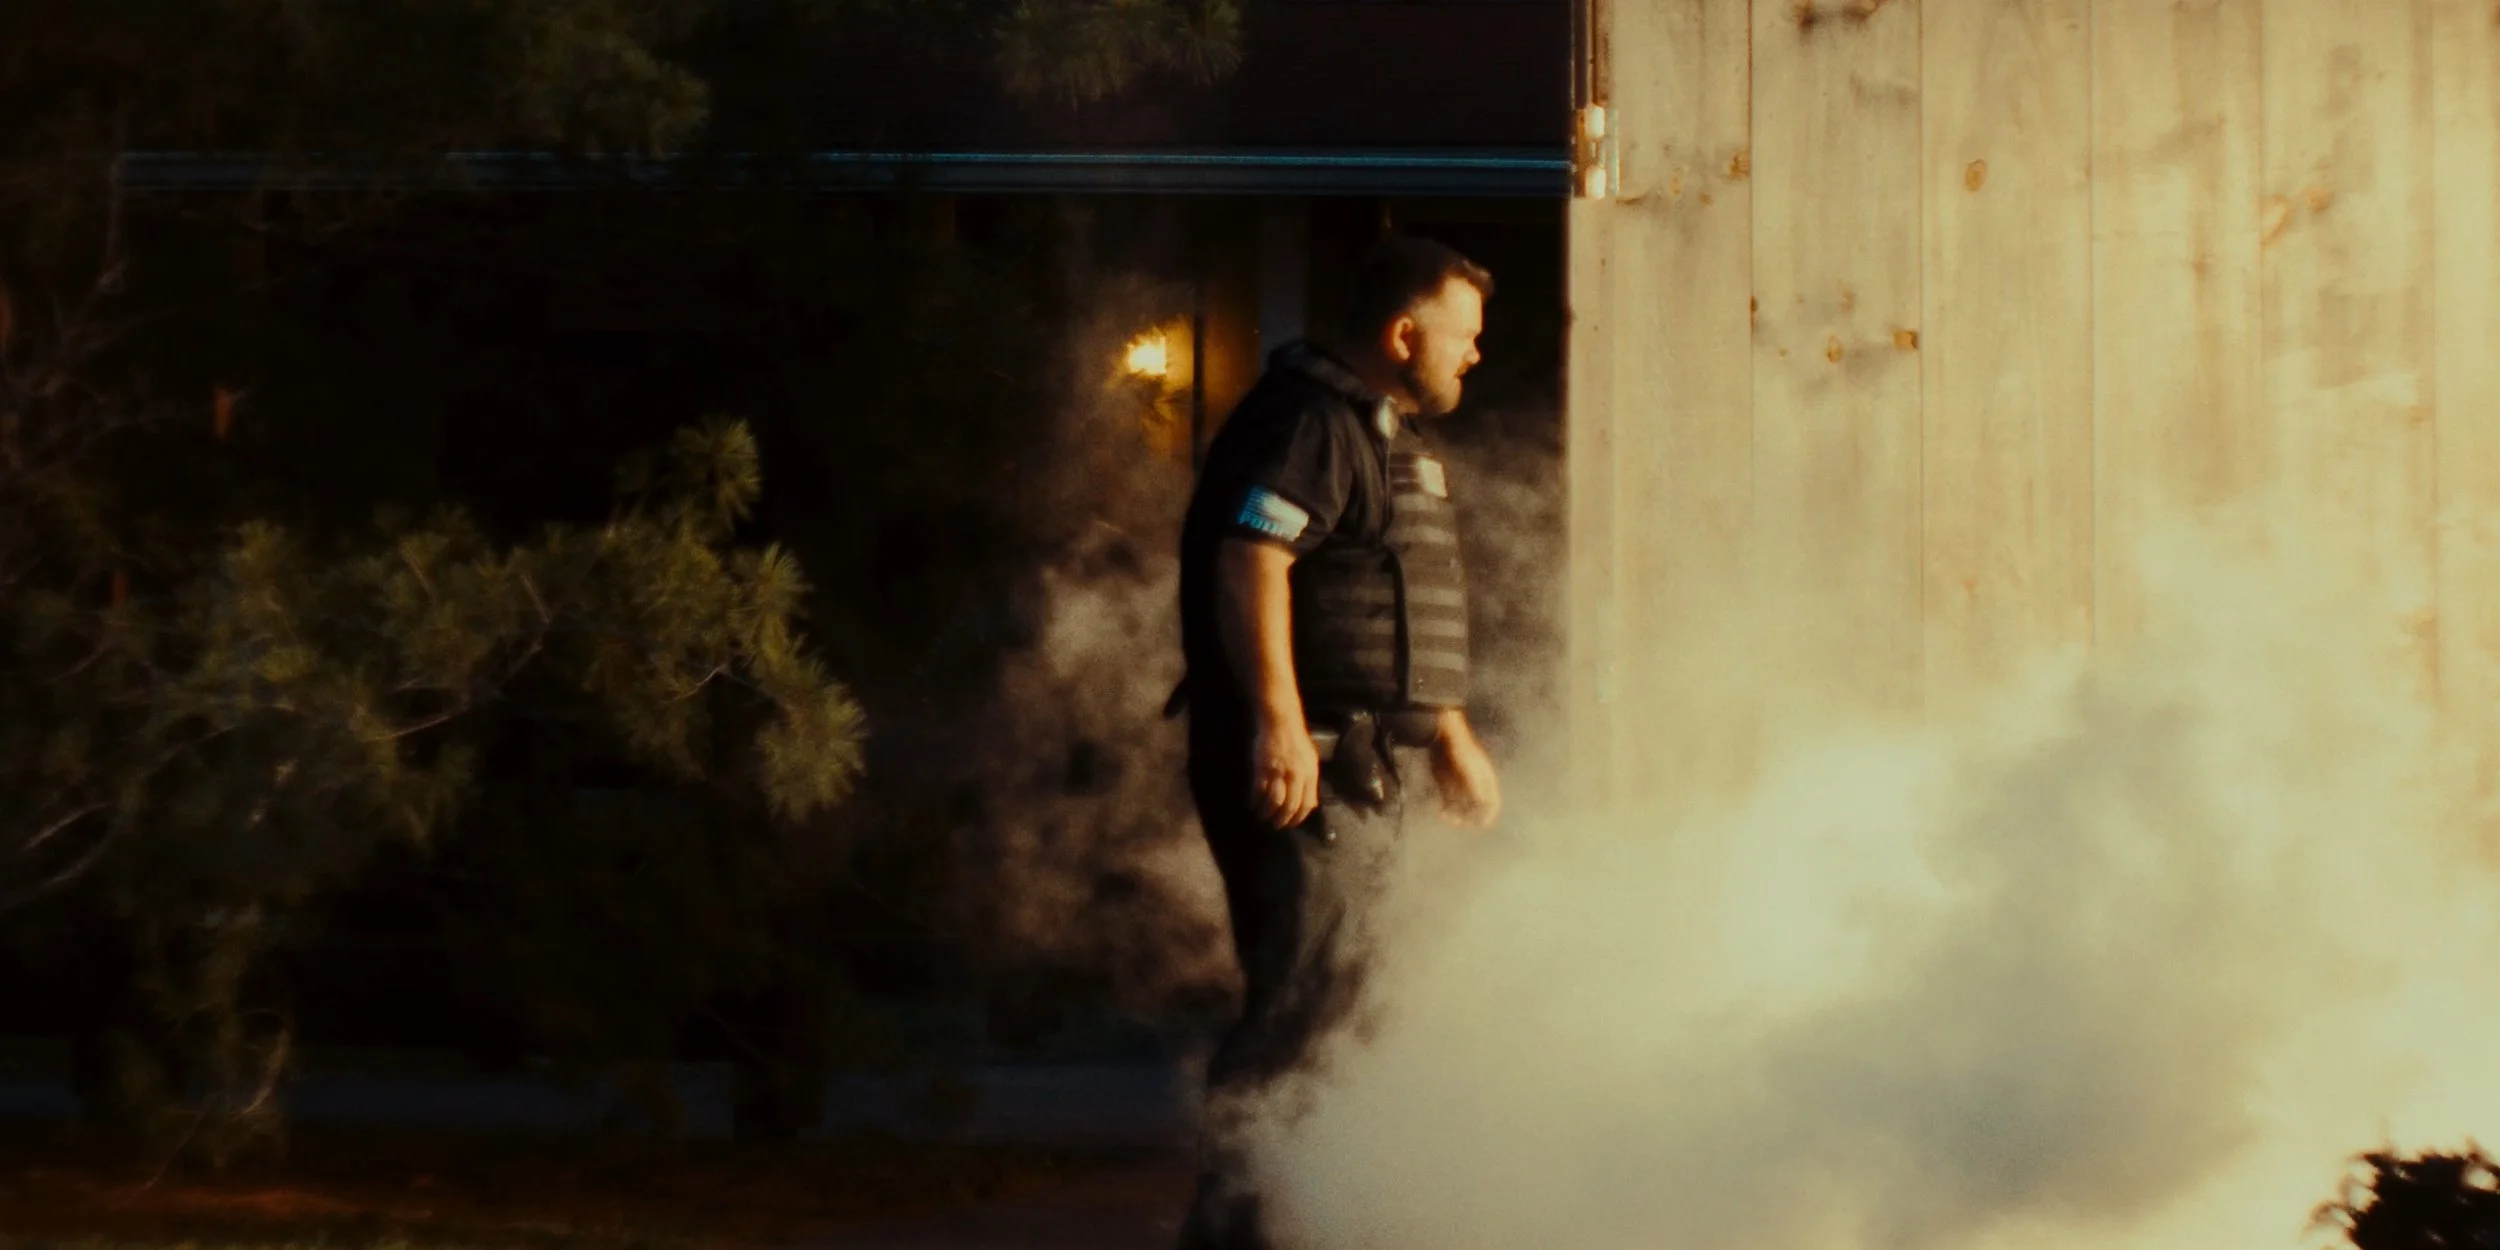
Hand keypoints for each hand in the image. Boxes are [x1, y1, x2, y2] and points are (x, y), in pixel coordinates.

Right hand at [1251, 714, 1321, 829]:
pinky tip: (1254, 804)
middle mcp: (1296, 776)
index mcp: (1309, 774)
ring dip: (1268, 813)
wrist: (1281, 723)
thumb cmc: (1296, 741)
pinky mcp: (1263, 768)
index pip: (1307, 804)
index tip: (1292, 824)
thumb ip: (1310, 782)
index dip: (1299, 817)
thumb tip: (1311, 804)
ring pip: (1274, 801)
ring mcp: (1279, 772)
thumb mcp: (1311, 761)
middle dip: (1283, 820)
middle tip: (1277, 825)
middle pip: (1290, 806)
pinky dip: (1256, 800)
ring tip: (1263, 817)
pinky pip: (1259, 790)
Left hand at [1430, 715, 1500, 828]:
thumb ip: (1476, 786)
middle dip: (1469, 817)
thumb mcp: (1469, 769)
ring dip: (1456, 815)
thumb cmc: (1459, 751)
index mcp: (1485, 781)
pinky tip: (1440, 812)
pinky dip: (1445, 808)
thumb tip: (1483, 803)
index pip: (1493, 803)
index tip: (1481, 825)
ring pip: (1461, 806)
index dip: (1489, 815)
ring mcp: (1459, 784)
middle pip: (1476, 808)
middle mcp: (1474, 785)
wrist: (1442, 735)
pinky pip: (1448, 800)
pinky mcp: (1445, 783)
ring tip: (1447, 818)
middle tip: (1460, 823)